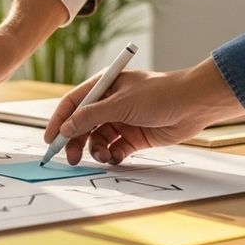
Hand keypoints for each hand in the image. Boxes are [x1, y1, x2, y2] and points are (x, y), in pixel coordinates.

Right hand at [44, 58, 244, 164]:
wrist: (195, 105)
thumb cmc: (160, 94)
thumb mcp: (120, 103)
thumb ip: (90, 116)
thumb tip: (65, 128)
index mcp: (104, 87)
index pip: (73, 103)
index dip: (59, 120)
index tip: (50, 140)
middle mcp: (110, 104)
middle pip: (82, 125)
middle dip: (75, 141)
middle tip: (70, 158)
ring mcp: (122, 121)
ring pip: (97, 139)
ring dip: (96, 150)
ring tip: (103, 155)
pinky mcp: (134, 137)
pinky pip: (115, 149)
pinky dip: (113, 155)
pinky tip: (118, 156)